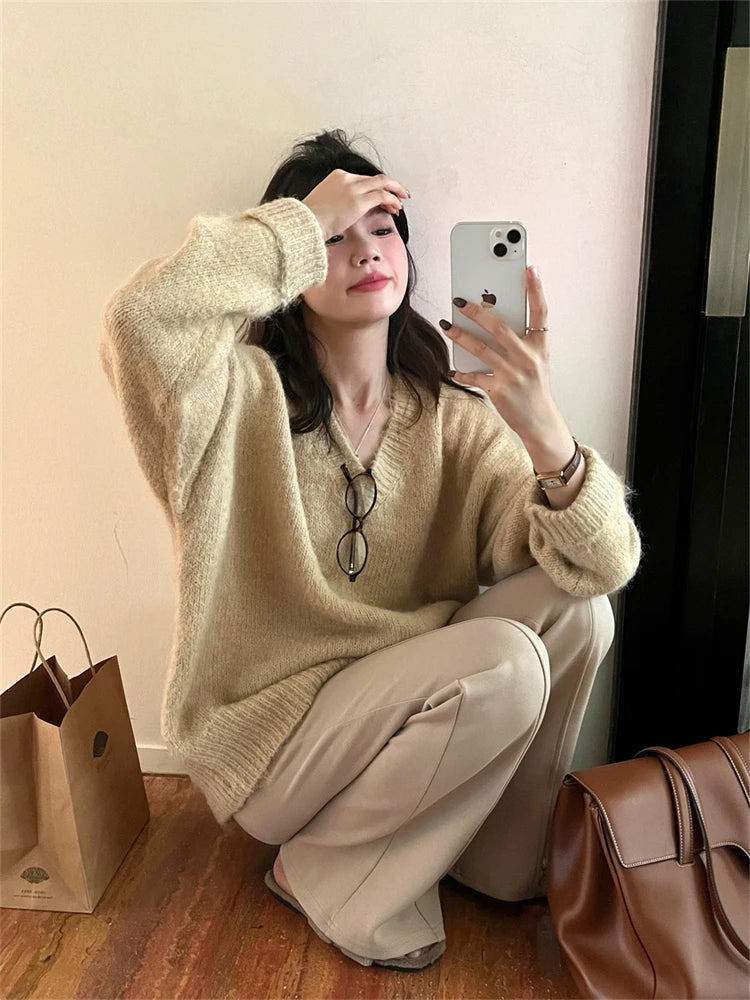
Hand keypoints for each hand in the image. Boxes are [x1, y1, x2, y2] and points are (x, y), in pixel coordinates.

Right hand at [302, 170, 409, 241]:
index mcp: (336, 176)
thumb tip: (342, 212)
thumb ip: (335, 202)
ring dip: (395, 192)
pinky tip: (396, 208)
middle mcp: (346, 178)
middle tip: (400, 194)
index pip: (362, 179)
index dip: (375, 187)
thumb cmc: (309, 219)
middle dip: (390, 186)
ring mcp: (353, 188)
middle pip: (375, 179)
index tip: (381, 197)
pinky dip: (392, 201)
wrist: (304, 223)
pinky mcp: (359, 201)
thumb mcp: (322, 204)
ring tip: (401, 202)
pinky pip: (383, 196)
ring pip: (383, 183)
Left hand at [440, 266, 557, 438]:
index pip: (541, 312)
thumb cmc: (535, 387)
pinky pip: (474, 376)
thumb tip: (495, 318)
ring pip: (481, 349)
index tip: (530, 268)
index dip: (537, 289)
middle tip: (460, 301)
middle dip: (478, 312)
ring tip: (446, 325)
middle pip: (500, 327)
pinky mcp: (499, 390)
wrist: (540, 421)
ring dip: (460, 336)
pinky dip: (461, 371)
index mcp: (540, 346)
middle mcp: (528, 358)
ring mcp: (513, 374)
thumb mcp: (537, 360)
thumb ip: (522, 340)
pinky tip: (452, 367)